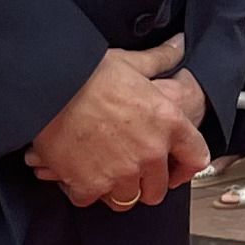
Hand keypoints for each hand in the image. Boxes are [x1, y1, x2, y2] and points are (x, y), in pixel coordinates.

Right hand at [26, 36, 207, 210]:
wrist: (48, 86)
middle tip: (132, 169)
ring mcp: (120, 173)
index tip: (177, 165)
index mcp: (168, 123)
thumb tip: (178, 44)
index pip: (196, 157)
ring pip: (128, 198)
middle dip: (147, 181)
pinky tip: (79, 172)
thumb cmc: (89, 72)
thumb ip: (161, 58)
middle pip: (159, 188)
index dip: (186, 164)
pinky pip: (93, 199)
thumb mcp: (131, 61)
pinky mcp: (90, 185)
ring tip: (105, 171)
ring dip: (118, 188)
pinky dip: (85, 189)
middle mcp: (150, 153)